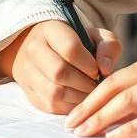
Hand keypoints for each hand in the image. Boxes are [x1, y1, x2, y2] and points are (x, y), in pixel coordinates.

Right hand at [6, 20, 121, 113]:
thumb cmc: (76, 43)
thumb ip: (108, 46)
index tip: (96, 69)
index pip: (70, 49)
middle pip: (59, 73)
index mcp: (50, 30)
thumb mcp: (95, 36)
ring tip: (87, 92)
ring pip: (54, 93)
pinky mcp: (30, 92)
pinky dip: (69, 106)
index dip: (88, 64)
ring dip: (78, 97)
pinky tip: (78, 99)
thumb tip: (105, 69)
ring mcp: (28, 72)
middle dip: (84, 83)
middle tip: (94, 84)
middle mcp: (34, 50)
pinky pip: (51, 106)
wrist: (46, 50)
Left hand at [64, 56, 136, 137]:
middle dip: (87, 107)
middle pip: (112, 86)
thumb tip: (117, 116)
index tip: (74, 113)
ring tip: (84, 133)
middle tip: (69, 125)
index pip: (112, 79)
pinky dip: (129, 128)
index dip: (90, 96)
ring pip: (125, 100)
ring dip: (100, 118)